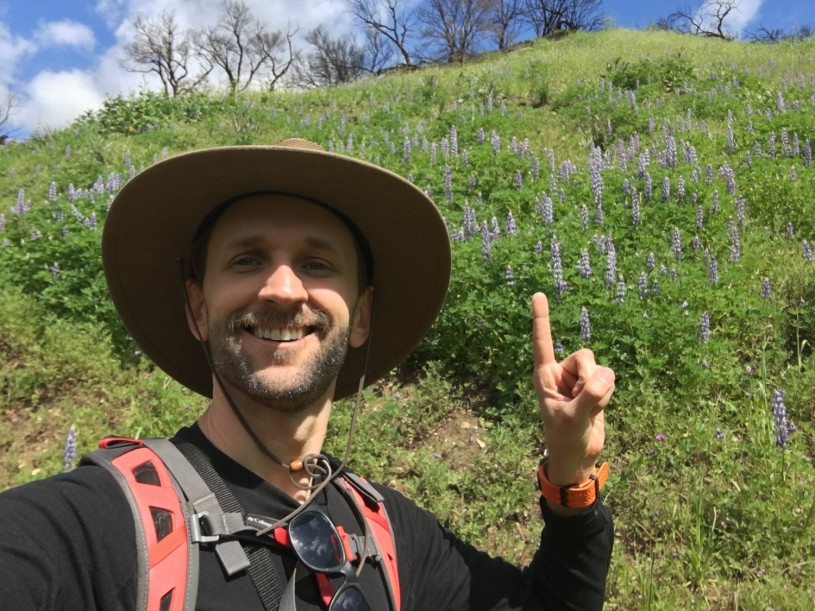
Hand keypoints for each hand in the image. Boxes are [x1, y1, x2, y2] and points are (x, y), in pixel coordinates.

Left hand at [532, 292, 614, 486]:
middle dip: (589, 377)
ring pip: (600, 367)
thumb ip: (589, 396)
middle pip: (585, 355)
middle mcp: (562, 372)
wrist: (577, 455)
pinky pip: (609, 380)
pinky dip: (608, 396)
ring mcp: (579, 379)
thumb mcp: (573, 419)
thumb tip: (607, 376)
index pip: (543, 342)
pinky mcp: (595, 387)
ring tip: (587, 409)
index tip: (537, 294)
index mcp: (546, 375)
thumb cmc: (565, 438)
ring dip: (600, 390)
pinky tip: (597, 410)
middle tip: (580, 402)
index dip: (541, 318)